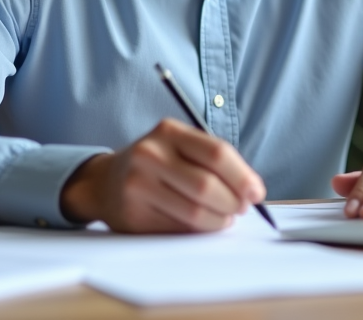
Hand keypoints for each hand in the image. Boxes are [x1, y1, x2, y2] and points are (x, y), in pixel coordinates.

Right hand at [59, 118, 265, 232]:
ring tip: (223, 217)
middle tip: (241, 208)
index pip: (217, 154)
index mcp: (168, 131)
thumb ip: (214, 160)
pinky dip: (199, 231)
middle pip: (207, 186)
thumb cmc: (157, 163)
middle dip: (233, 203)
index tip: (257, 192)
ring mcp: (138, 186)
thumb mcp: (180, 146)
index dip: (243, 176)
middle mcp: (150, 155)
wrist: (105, 182)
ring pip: (195, 213)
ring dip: (219, 221)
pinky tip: (201, 224)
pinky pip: (179, 230)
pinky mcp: (134, 216)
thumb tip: (252, 190)